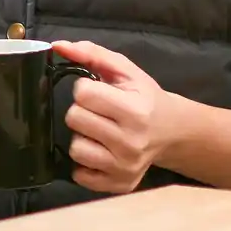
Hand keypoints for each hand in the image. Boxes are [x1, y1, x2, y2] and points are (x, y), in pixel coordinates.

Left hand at [52, 40, 180, 193]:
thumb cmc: (145, 98)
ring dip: (82, 137)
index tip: (97, 92)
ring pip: (75, 149)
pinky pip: (80, 176)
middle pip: (75, 119)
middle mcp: (132, 142)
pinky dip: (84, 163)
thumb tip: (57, 46)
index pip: (83, 94)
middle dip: (81, 111)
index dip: (84, 89)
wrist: (172, 131)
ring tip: (98, 132)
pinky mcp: (119, 184)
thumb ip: (92, 54)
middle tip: (97, 112)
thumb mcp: (126, 71)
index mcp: (135, 111)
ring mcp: (125, 167)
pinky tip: (99, 151)